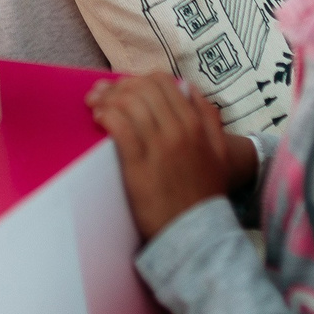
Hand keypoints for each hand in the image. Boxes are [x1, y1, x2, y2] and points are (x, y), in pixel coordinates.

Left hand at [88, 73, 241, 241]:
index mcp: (196, 124)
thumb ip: (209, 117)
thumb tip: (187, 88)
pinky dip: (106, 116)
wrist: (196, 234)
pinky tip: (98, 118)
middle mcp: (179, 130)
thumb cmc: (204, 193)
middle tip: (102, 94)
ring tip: (94, 105)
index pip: (162, 82)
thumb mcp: (219, 152)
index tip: (125, 89)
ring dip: (107, 98)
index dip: (138, 80)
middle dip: (118, 86)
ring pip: (129, 104)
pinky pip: (119, 127)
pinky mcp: (139, 166)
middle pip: (142, 89)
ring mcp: (159, 147)